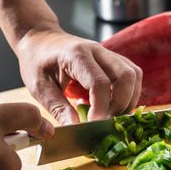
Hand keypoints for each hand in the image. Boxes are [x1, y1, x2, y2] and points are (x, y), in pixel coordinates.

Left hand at [15, 28, 142, 124]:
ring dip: (129, 100)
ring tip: (111, 116)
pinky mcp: (112, 59)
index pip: (99, 83)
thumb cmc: (37, 62)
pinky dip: (129, 93)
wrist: (40, 40)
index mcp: (76, 55)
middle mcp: (97, 50)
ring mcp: (107, 53)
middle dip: (121, 105)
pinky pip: (132, 74)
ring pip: (134, 75)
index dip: (101, 108)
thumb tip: (75, 129)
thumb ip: (58, 108)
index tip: (93, 125)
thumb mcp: (39, 87)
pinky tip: (115, 106)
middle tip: (105, 122)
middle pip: (126, 76)